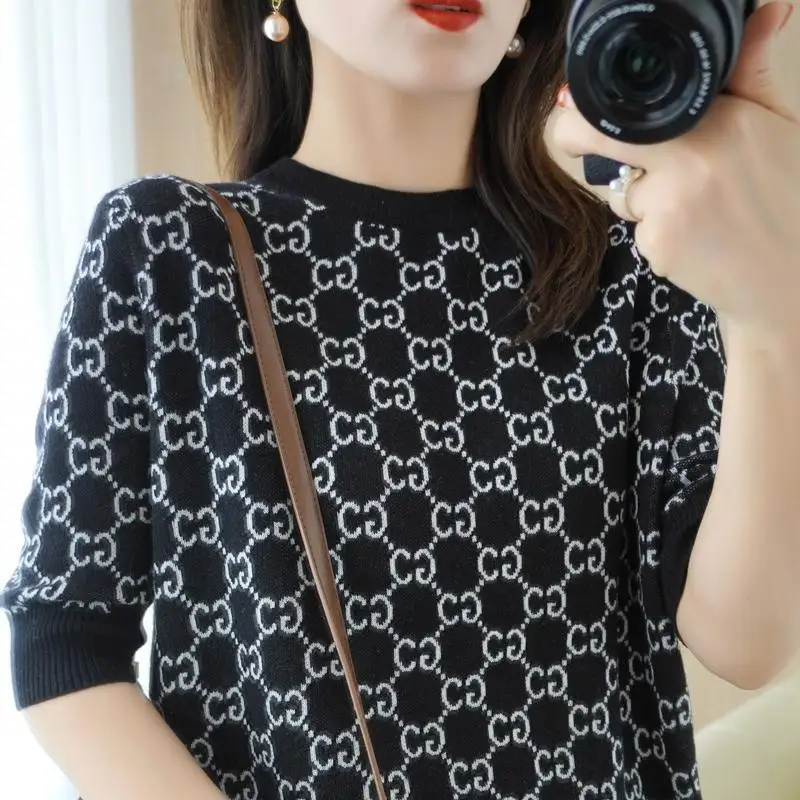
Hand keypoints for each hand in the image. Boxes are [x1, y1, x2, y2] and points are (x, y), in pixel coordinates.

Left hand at [551, 2, 799, 340]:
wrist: (793, 276)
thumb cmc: (788, 197)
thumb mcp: (780, 124)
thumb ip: (751, 71)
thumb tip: (766, 7)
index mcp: (720, 119)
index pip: (627, 105)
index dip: (589, 110)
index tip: (576, 110)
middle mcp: (689, 158)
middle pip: (595, 139)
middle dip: (578, 140)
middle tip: (578, 142)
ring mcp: (669, 204)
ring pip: (620, 190)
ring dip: (640, 195)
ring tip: (694, 206)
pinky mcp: (657, 245)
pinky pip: (636, 228)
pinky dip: (655, 231)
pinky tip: (694, 237)